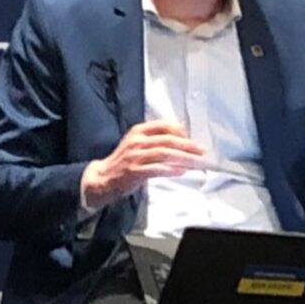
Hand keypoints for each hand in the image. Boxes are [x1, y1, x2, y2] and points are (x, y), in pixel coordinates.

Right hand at [80, 121, 206, 209]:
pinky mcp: (135, 171)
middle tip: (201, 151)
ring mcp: (135, 156)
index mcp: (138, 131)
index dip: (181, 131)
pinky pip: (157, 169)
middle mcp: (137, 141)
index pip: (164, 126)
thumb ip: (155, 139)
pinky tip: (182, 171)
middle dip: (187, 146)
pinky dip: (172, 170)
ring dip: (184, 158)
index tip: (192, 138)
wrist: (103, 177)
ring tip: (197, 162)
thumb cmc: (124, 161)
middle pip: (168, 140)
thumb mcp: (136, 143)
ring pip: (165, 154)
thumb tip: (181, 136)